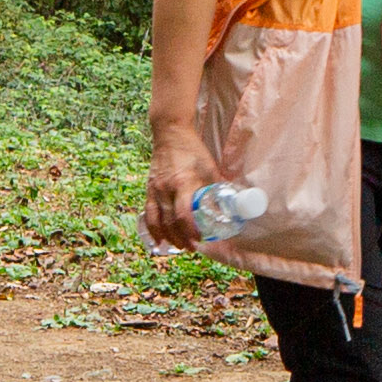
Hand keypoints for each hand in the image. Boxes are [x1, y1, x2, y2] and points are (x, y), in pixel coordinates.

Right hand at [143, 128, 223, 253]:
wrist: (170, 133)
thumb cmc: (192, 150)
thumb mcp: (209, 167)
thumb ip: (218, 185)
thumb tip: (233, 202)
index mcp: (183, 183)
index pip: (184, 214)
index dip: (191, 231)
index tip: (200, 239)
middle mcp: (167, 188)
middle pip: (170, 222)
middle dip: (181, 238)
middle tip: (192, 248)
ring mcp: (156, 189)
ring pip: (158, 221)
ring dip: (167, 237)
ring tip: (178, 246)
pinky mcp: (149, 189)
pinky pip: (148, 213)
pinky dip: (153, 228)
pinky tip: (158, 239)